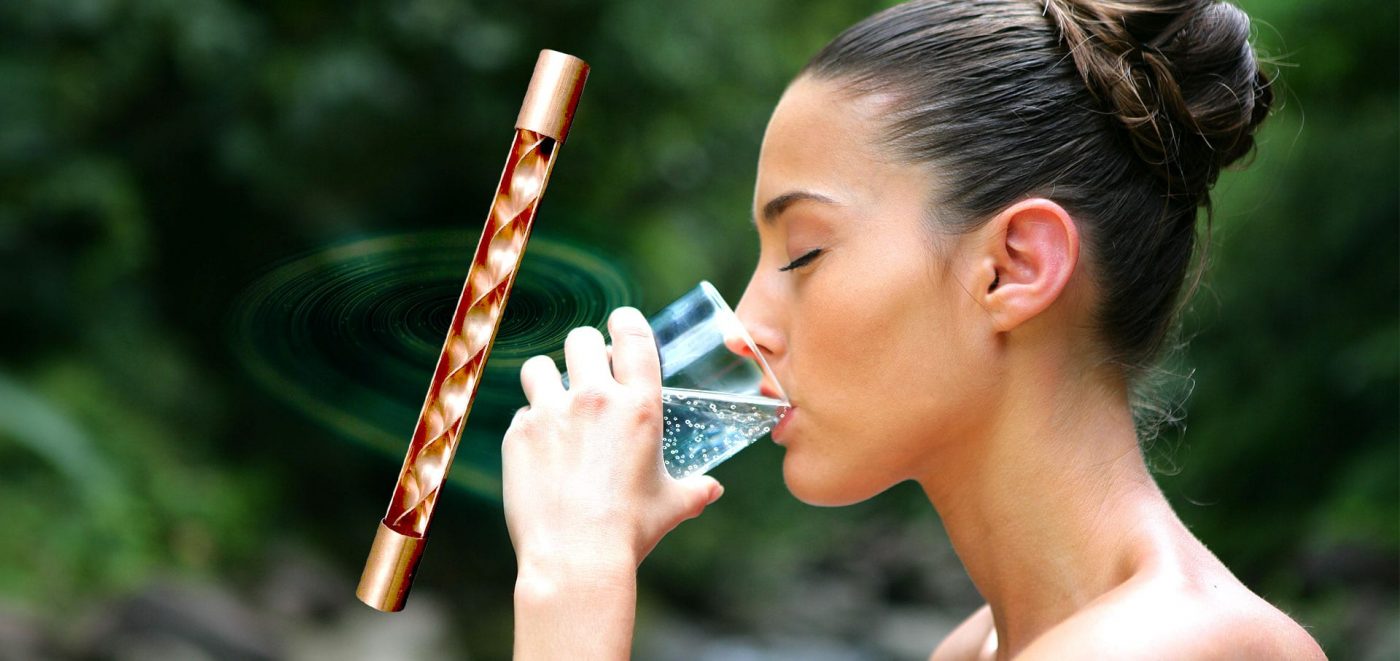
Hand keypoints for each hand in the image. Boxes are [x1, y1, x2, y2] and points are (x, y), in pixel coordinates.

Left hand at [502, 307, 724, 575]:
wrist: (575, 558)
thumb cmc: (630, 530)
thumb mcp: (671, 505)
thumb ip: (694, 490)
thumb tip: (712, 490)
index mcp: (639, 405)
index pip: (631, 334)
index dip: (625, 323)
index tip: (621, 327)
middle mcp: (594, 399)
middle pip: (581, 339)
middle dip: (585, 351)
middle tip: (588, 375)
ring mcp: (550, 413)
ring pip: (539, 367)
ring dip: (548, 379)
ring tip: (556, 405)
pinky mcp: (518, 435)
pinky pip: (522, 414)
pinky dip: (531, 427)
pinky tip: (542, 454)